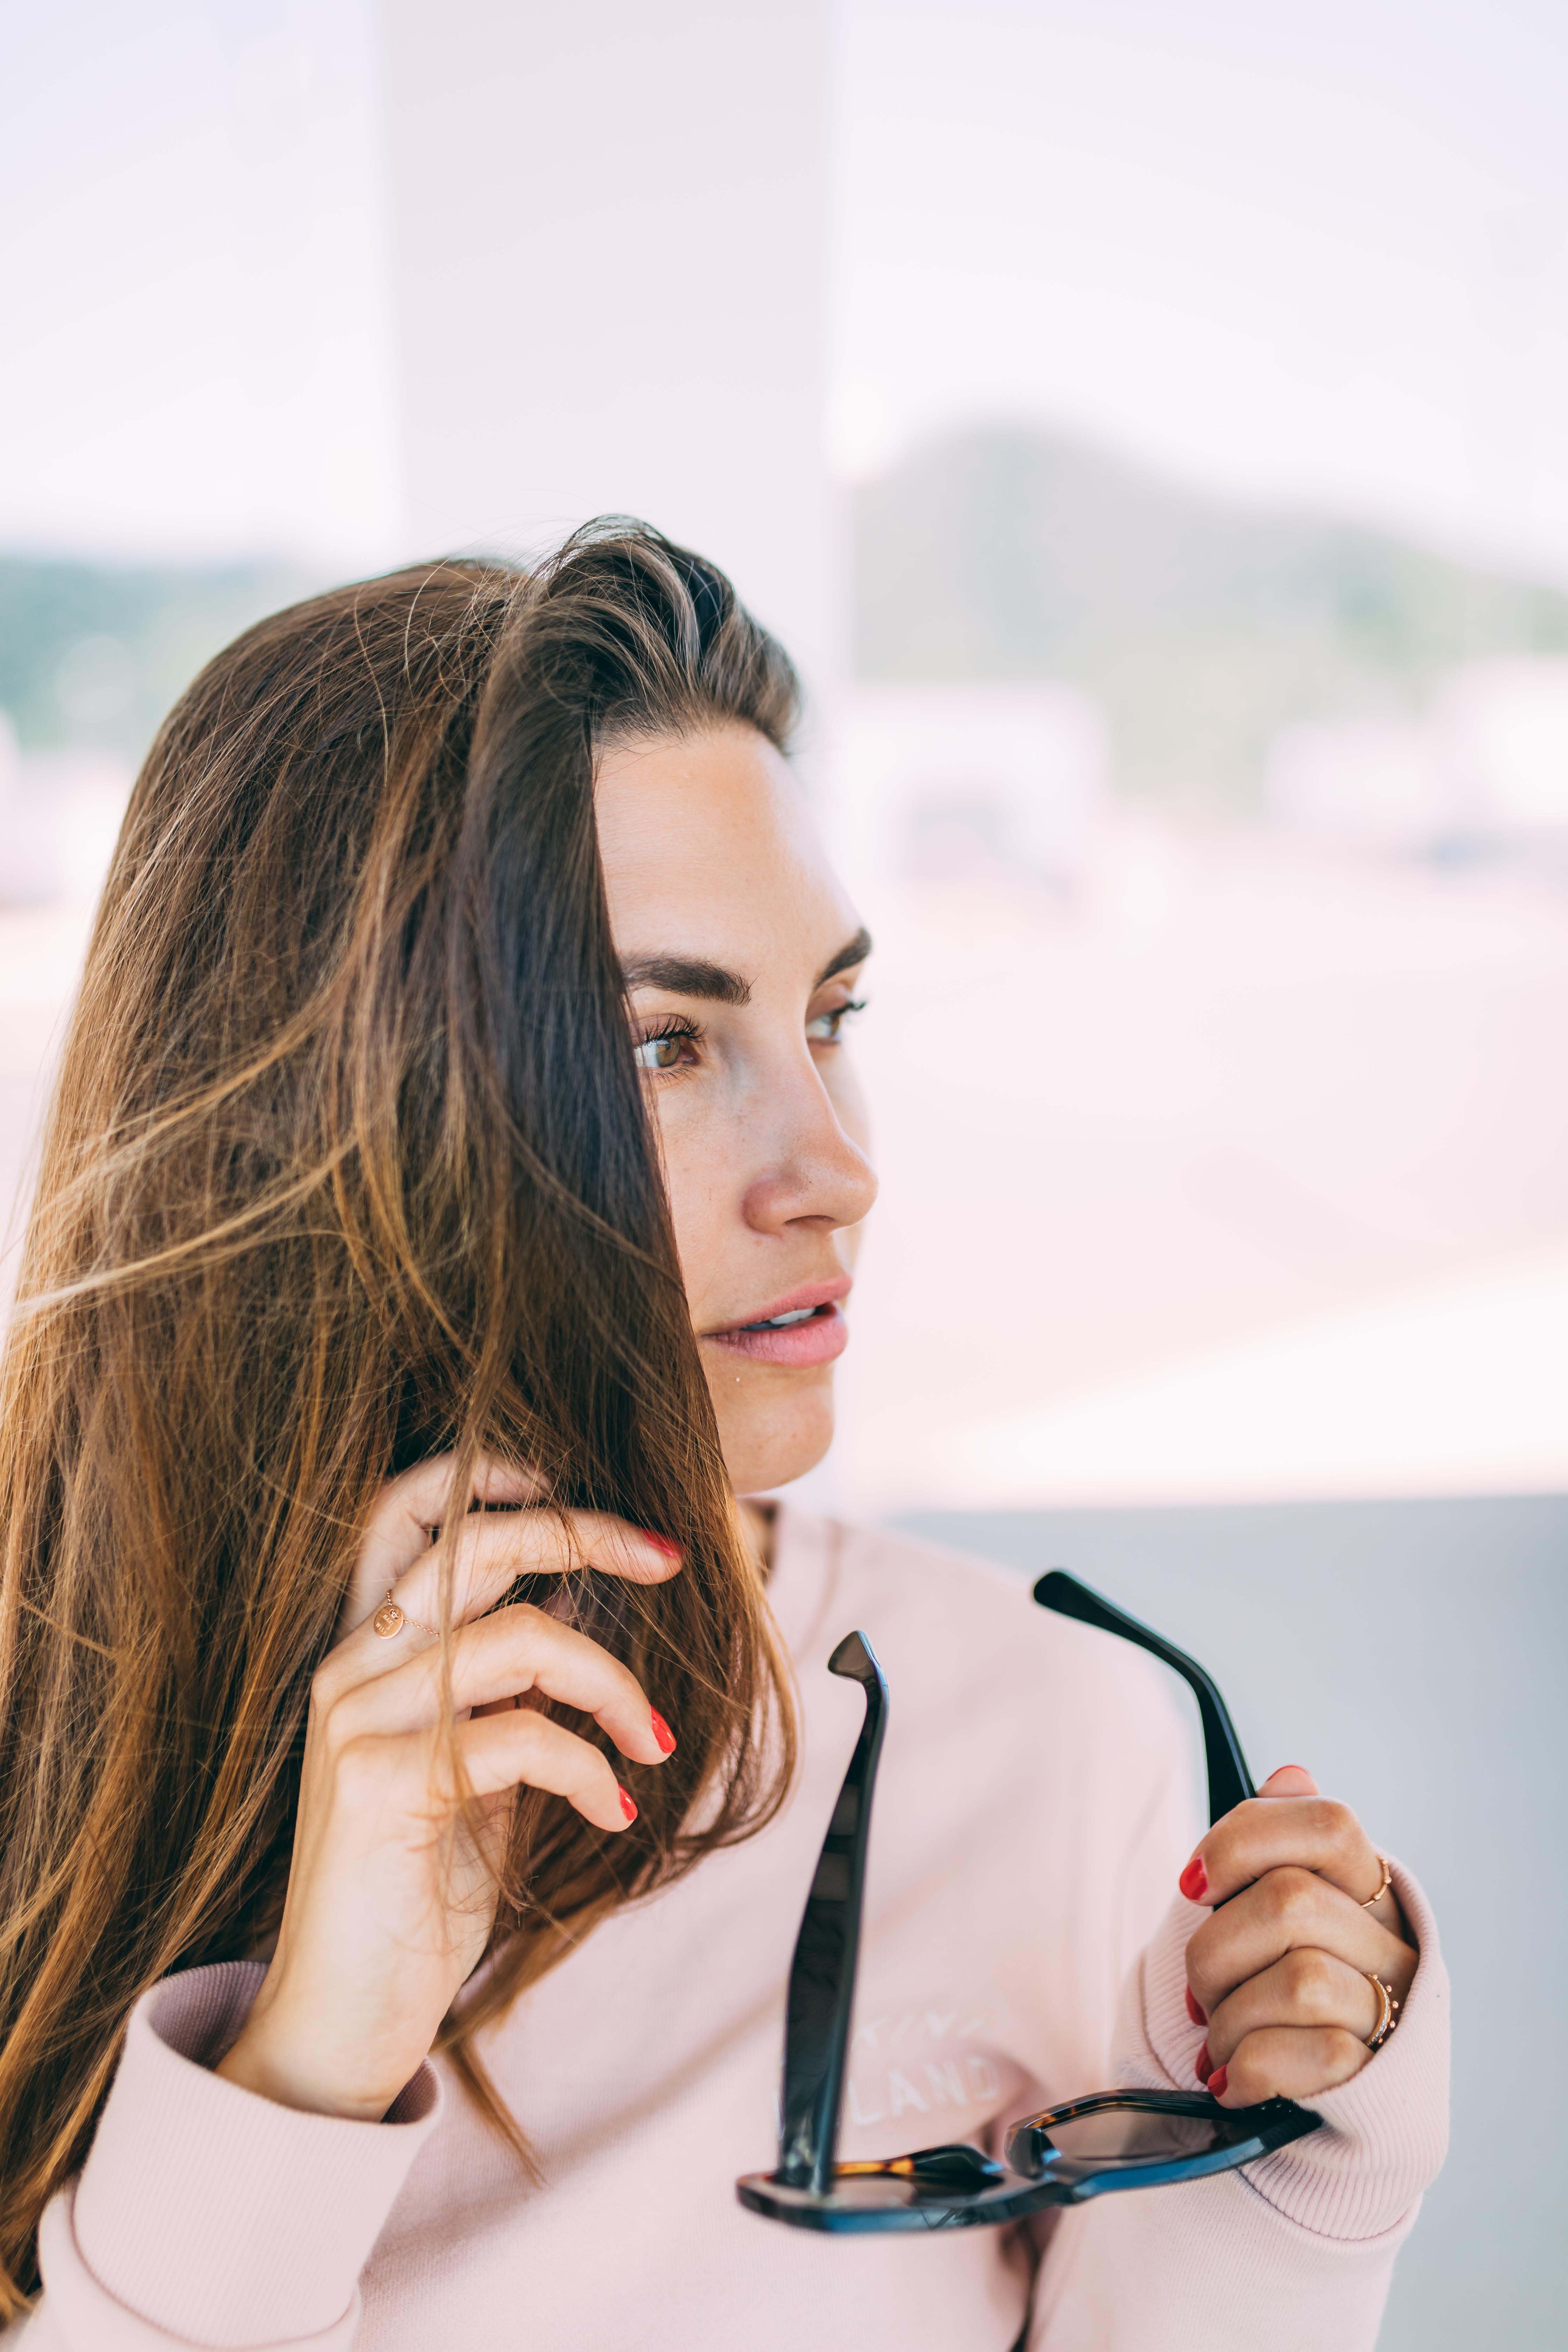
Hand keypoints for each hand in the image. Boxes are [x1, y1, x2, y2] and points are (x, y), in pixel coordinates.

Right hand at [217, 1454, 681, 2122]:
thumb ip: (510, 1695)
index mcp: (369, 1654)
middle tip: (668, 1557)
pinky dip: (590, 1766)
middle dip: (583, 1532)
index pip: (408, 1513)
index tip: (590, 1496)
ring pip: (518, 1637)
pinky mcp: (379, 1785)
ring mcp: (357, 1723)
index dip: (496, 1478)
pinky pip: (520, 1736)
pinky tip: (615, 1809)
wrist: (345, 2016)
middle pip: (474, 1543)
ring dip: (612, 1680)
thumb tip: (586, 1623)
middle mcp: (351, 1669)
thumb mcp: (476, 1772)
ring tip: (653, 1740)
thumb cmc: (417, 1891)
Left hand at [1180, 1766, 1417, 2106]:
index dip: (1244, 1841)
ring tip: (1216, 2040)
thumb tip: (1289, 1776)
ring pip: (1301, 1981)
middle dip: (1215, 1949)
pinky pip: (1312, 2057)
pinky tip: (1230, 2079)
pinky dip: (1248, 2069)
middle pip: (1291, 1902)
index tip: (1191, 1885)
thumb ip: (1277, 1848)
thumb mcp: (1275, 1915)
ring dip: (1230, 2017)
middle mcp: (1394, 1945)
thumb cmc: (1283, 1990)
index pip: (1328, 1824)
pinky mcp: (1379, 2078)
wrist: (1334, 2106)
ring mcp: (1394, 2013)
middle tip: (1198, 1988)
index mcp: (1370, 1890)